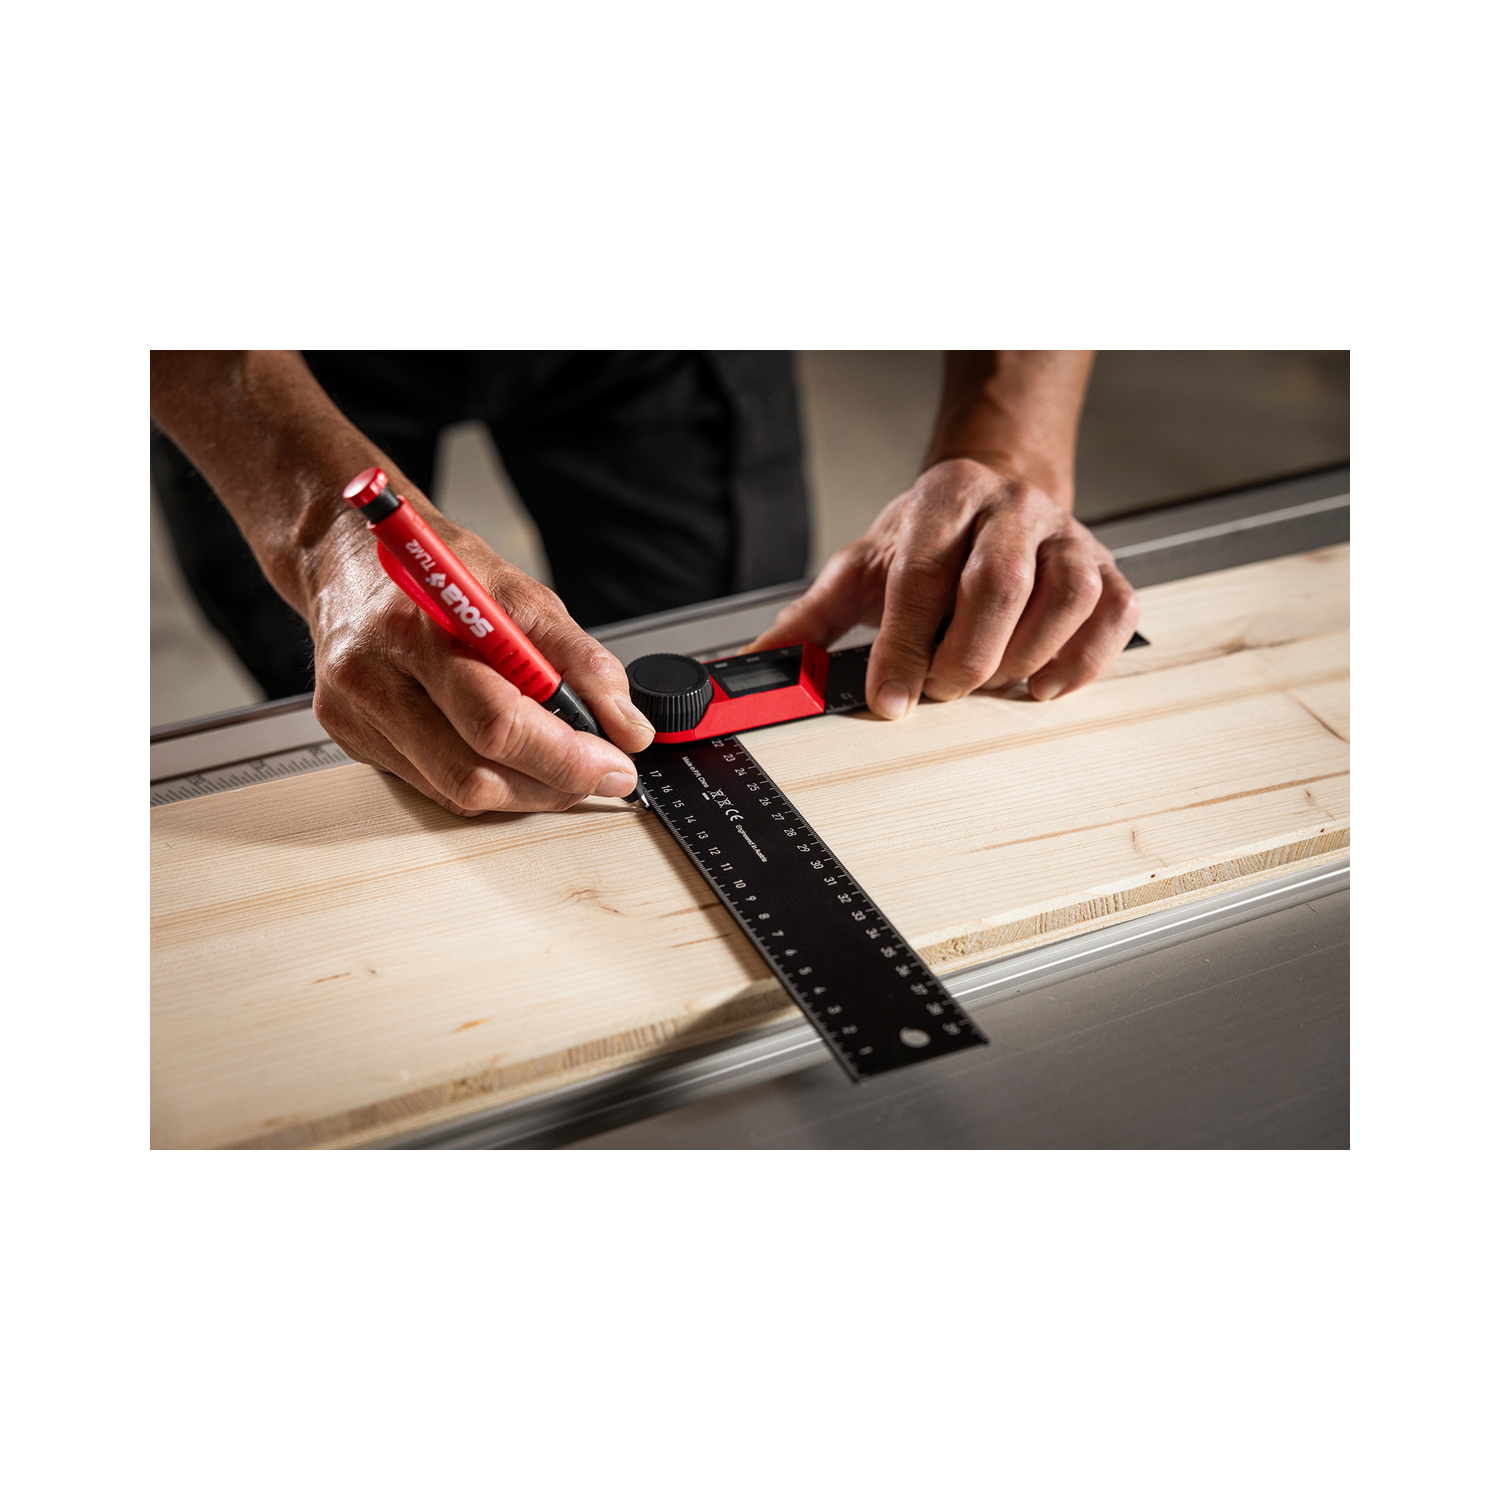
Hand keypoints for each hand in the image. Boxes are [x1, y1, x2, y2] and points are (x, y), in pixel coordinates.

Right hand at [309, 510, 655, 815]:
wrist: (348, 557)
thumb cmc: (434, 567)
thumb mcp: (520, 592)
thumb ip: (580, 660)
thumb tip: (627, 725)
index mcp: (416, 631)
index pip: (498, 723)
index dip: (566, 758)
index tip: (614, 763)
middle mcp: (374, 679)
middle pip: (474, 773)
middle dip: (552, 785)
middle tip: (597, 772)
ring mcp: (356, 716)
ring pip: (455, 793)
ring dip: (524, 791)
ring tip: (559, 763)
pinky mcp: (351, 740)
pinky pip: (432, 787)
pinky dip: (484, 781)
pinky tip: (507, 755)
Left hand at [748, 458, 1139, 715]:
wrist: (997, 485)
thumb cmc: (928, 539)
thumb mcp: (862, 566)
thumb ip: (810, 620)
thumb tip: (755, 668)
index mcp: (942, 502)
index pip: (922, 576)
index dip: (904, 645)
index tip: (890, 699)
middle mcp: (1010, 511)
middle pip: (999, 585)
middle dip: (967, 654)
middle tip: (945, 689)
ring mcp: (1067, 537)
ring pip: (1066, 597)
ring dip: (1026, 657)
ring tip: (992, 682)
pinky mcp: (1106, 568)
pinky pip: (1114, 613)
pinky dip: (1084, 660)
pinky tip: (1044, 683)